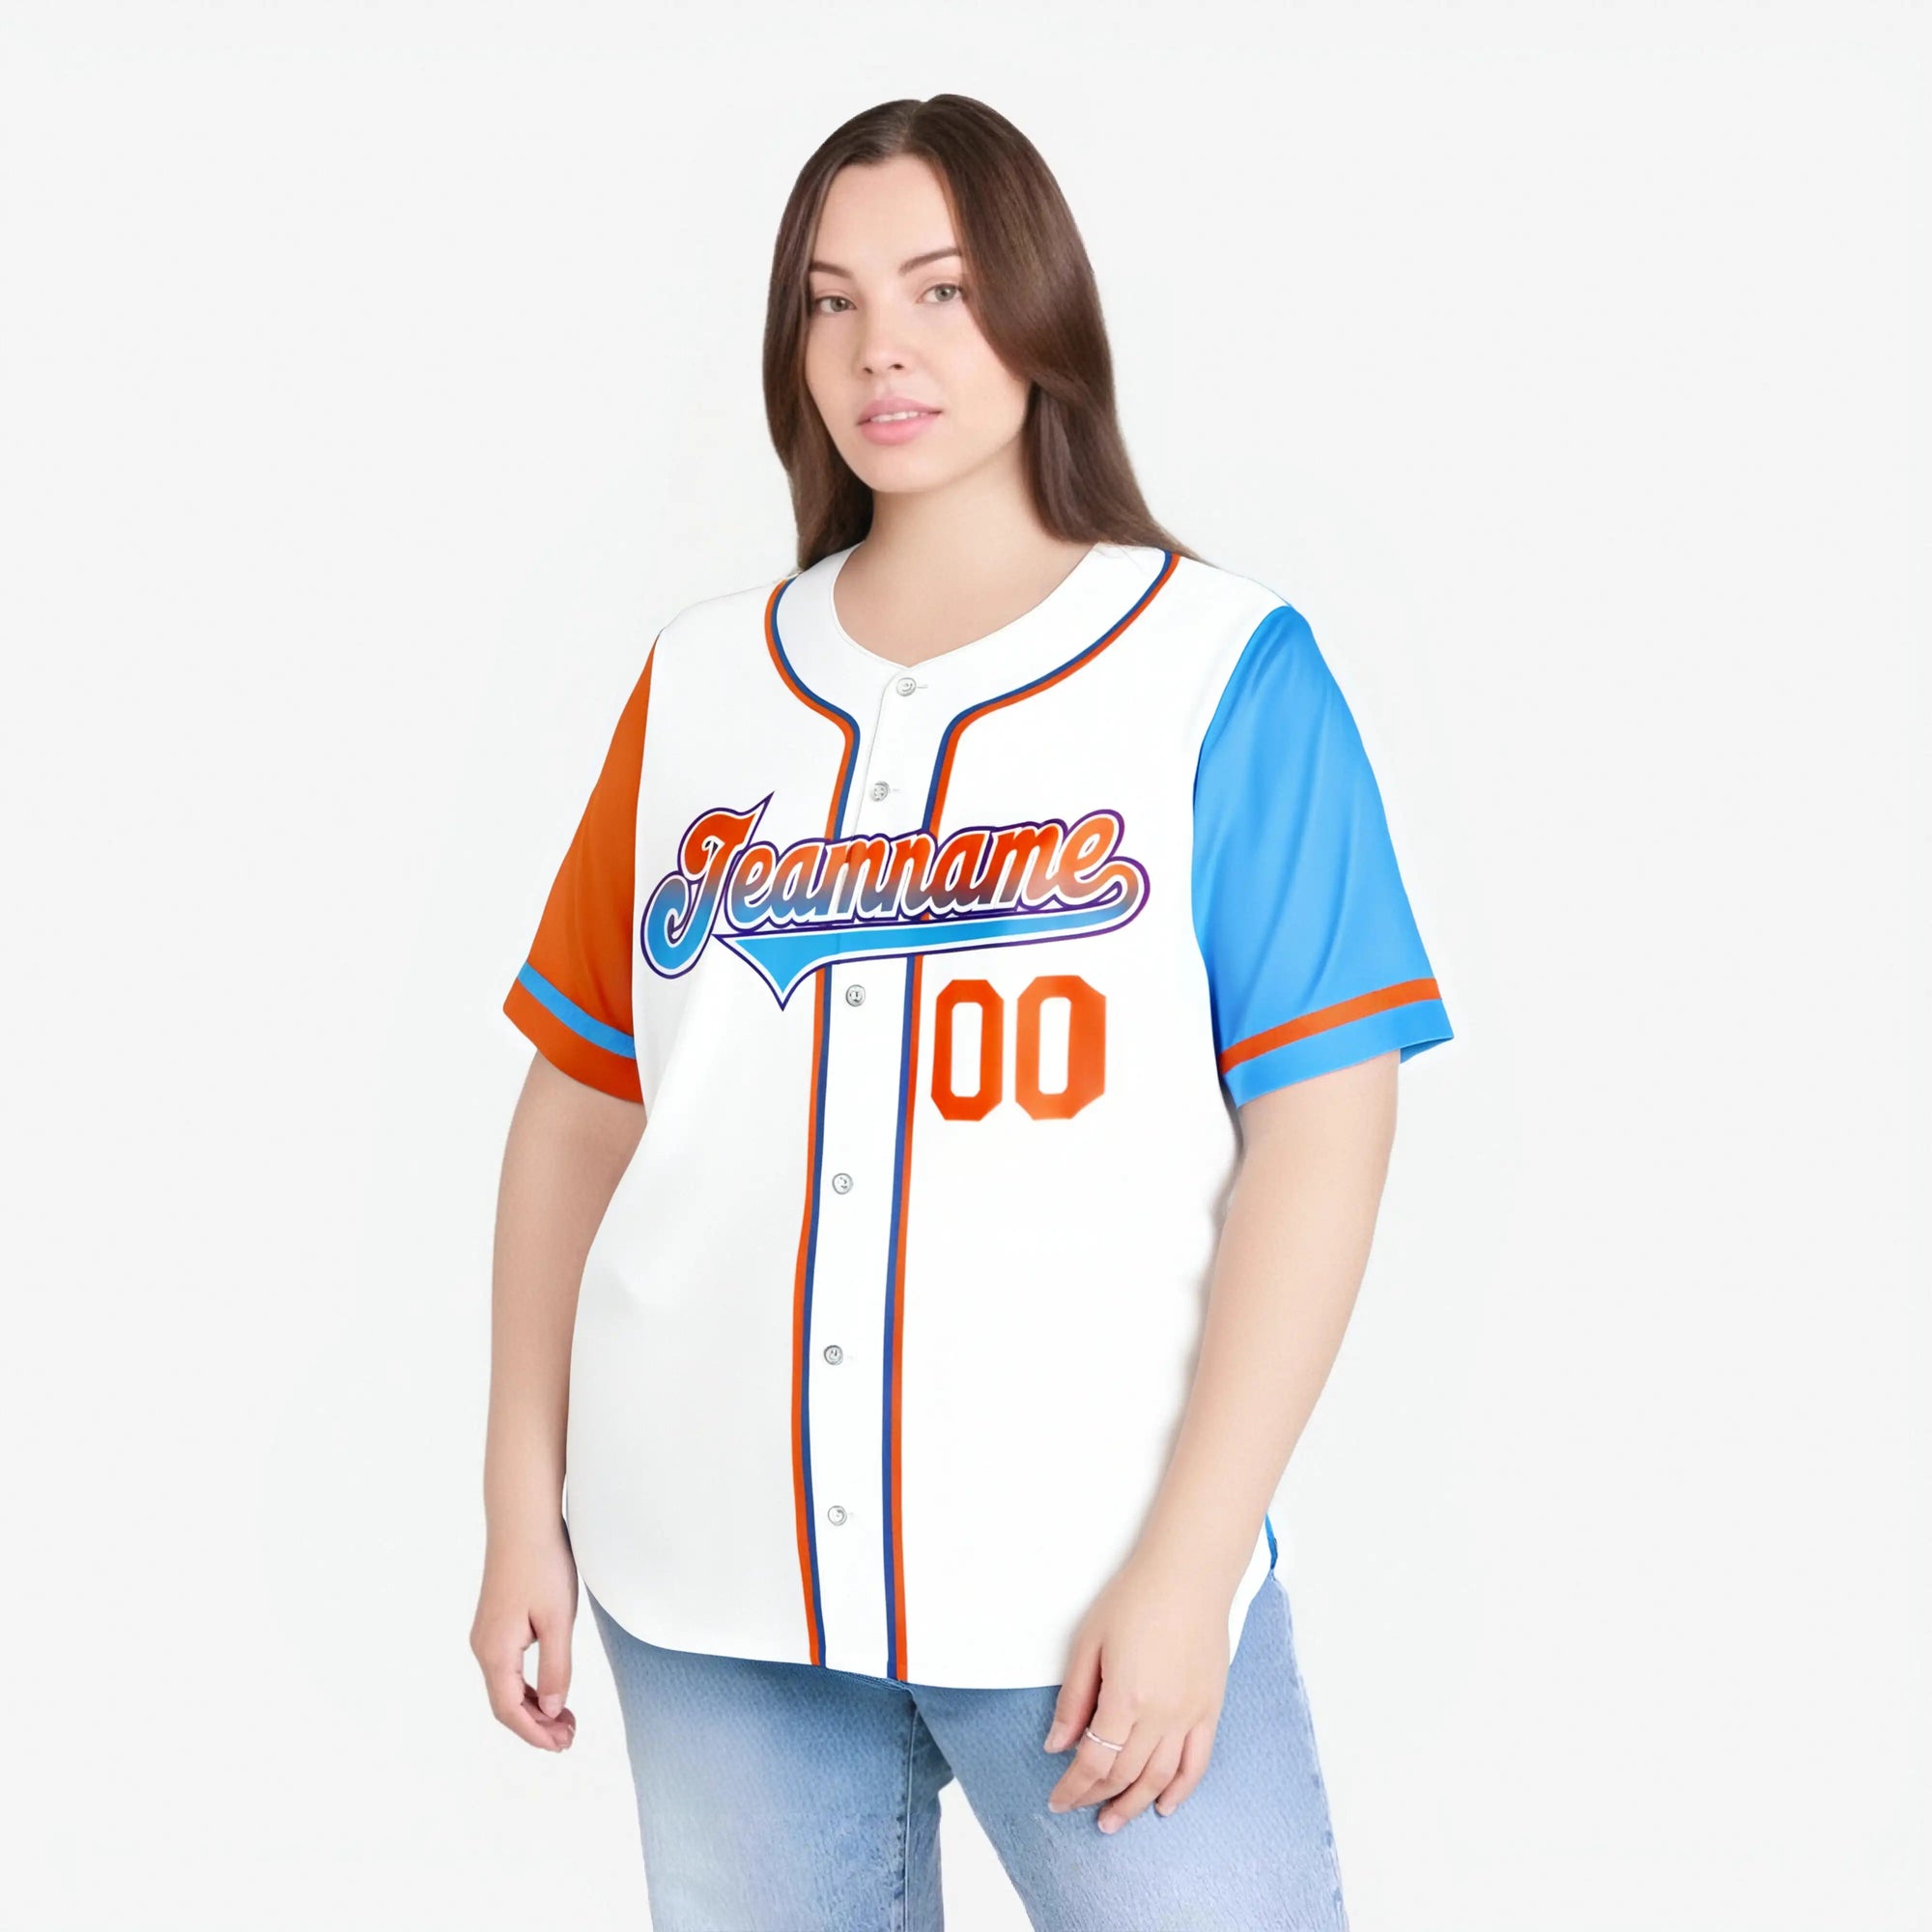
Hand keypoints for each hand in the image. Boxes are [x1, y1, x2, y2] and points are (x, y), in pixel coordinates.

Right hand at [470, 1515, 578, 1751]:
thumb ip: (557, 1667)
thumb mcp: (559, 1619)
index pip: (510, 1711)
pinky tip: (551, 1689)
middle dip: (536, 1726)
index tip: (563, 1745)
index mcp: (495, 1652)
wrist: (522, 1521)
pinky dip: (528, 1687)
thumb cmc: (543, 1565)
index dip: (536, 1734)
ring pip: (506, 1687)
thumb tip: (554, 1709)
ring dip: (534, 1708)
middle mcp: (483, 1648)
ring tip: (566, 1720)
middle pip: (505, 1704)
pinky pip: (507, 1669)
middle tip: (570, 1737)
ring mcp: (486, 1636)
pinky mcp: (495, 1624)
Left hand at [1041, 1551, 1231, 1831]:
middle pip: (1124, 1775)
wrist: (1189, 1574)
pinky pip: (1197, 1764)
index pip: (1094, 1761)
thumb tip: (1057, 1745)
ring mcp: (1190, 1715)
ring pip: (1160, 1779)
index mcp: (1125, 1698)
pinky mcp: (1210, 1710)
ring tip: (1113, 1820)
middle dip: (1096, 1798)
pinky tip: (1163, 1806)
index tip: (1057, 1799)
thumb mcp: (1088, 1642)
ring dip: (1134, 1805)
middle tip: (1078, 1808)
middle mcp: (1161, 1715)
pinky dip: (1181, 1791)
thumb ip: (1073, 1699)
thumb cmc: (1134, 1599)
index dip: (1073, 1787)